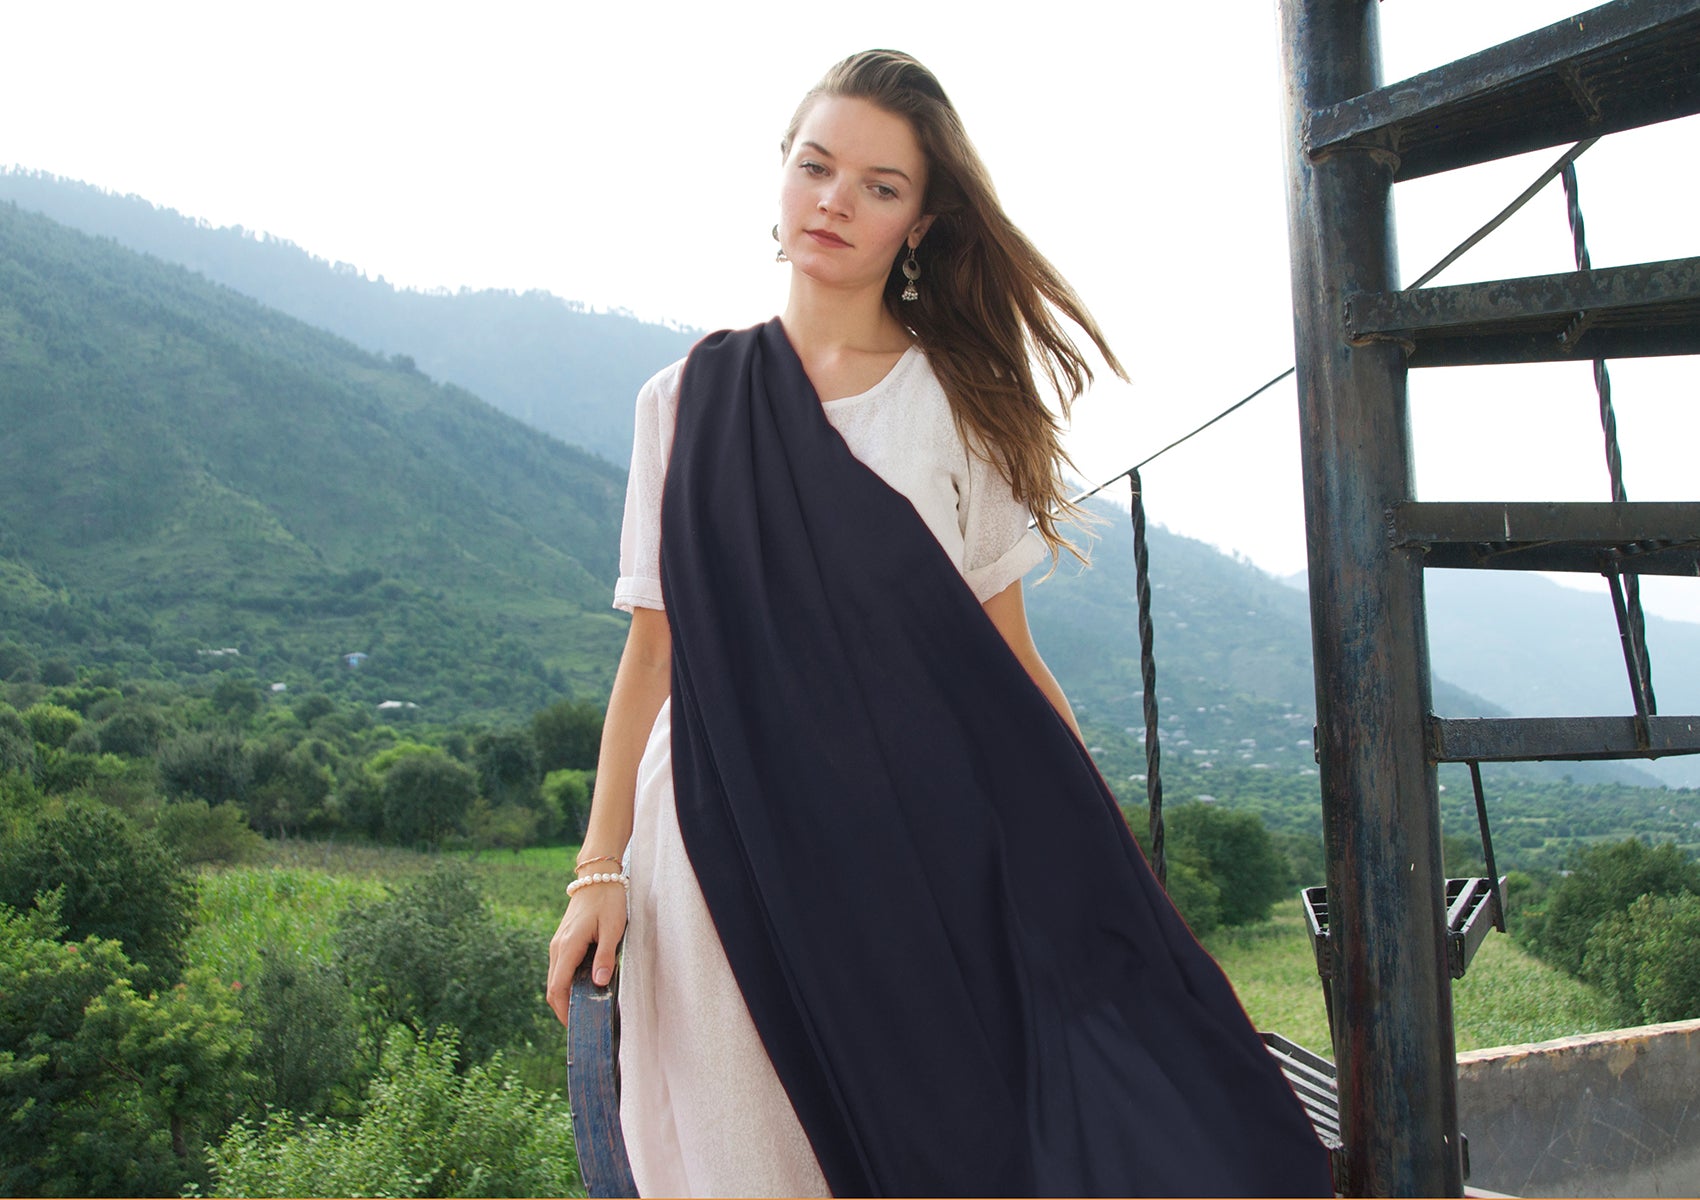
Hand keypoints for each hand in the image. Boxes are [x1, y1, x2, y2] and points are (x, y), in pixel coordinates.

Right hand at [545, 882, 627, 1028]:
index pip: (557, 987)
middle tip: (581, 1026)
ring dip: (564, 997)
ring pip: (554, 979)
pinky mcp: (562, 941)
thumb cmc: (608, 901)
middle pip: (551, 987)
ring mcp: (557, 944)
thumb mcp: (612, 929)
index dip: (563, 1010)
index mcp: (568, 946)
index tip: (574, 1027)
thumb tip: (598, 984)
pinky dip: (565, 984)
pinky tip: (582, 990)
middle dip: (562, 1009)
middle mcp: (557, 947)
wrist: (597, 877)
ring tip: (583, 1012)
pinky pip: (559, 969)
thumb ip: (604, 957)